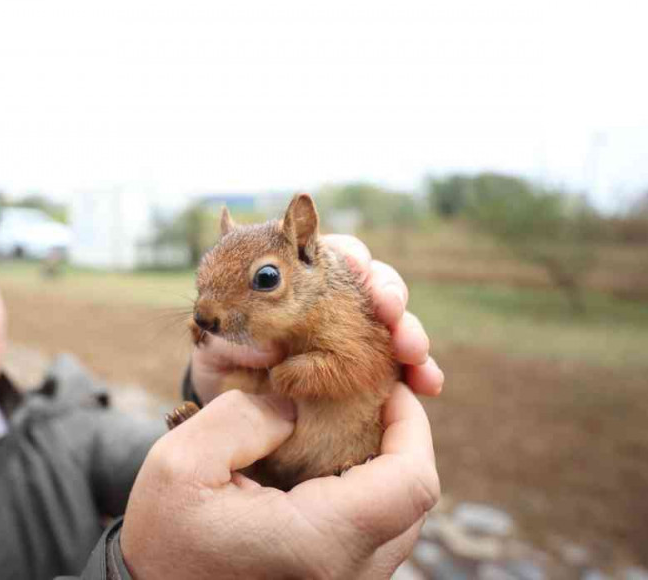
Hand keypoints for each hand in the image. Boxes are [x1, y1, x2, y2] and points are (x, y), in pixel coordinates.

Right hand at [120, 384, 439, 578]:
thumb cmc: (164, 538)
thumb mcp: (183, 461)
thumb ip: (245, 416)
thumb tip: (296, 406)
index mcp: (317, 541)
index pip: (410, 482)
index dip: (412, 426)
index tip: (389, 390)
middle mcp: (345, 574)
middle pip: (414, 504)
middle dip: (401, 444)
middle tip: (369, 404)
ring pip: (399, 525)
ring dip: (385, 473)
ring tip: (348, 432)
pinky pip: (374, 542)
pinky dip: (365, 500)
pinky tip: (327, 473)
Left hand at [190, 234, 443, 403]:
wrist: (229, 395)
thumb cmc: (224, 354)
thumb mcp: (219, 342)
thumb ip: (239, 339)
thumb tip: (272, 357)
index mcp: (305, 275)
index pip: (338, 252)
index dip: (353, 256)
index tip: (357, 268)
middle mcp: (339, 298)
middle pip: (378, 281)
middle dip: (389, 292)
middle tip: (389, 311)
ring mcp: (361, 332)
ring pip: (399, 321)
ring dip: (412, 332)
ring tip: (413, 354)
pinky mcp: (374, 370)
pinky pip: (405, 367)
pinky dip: (421, 372)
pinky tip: (429, 385)